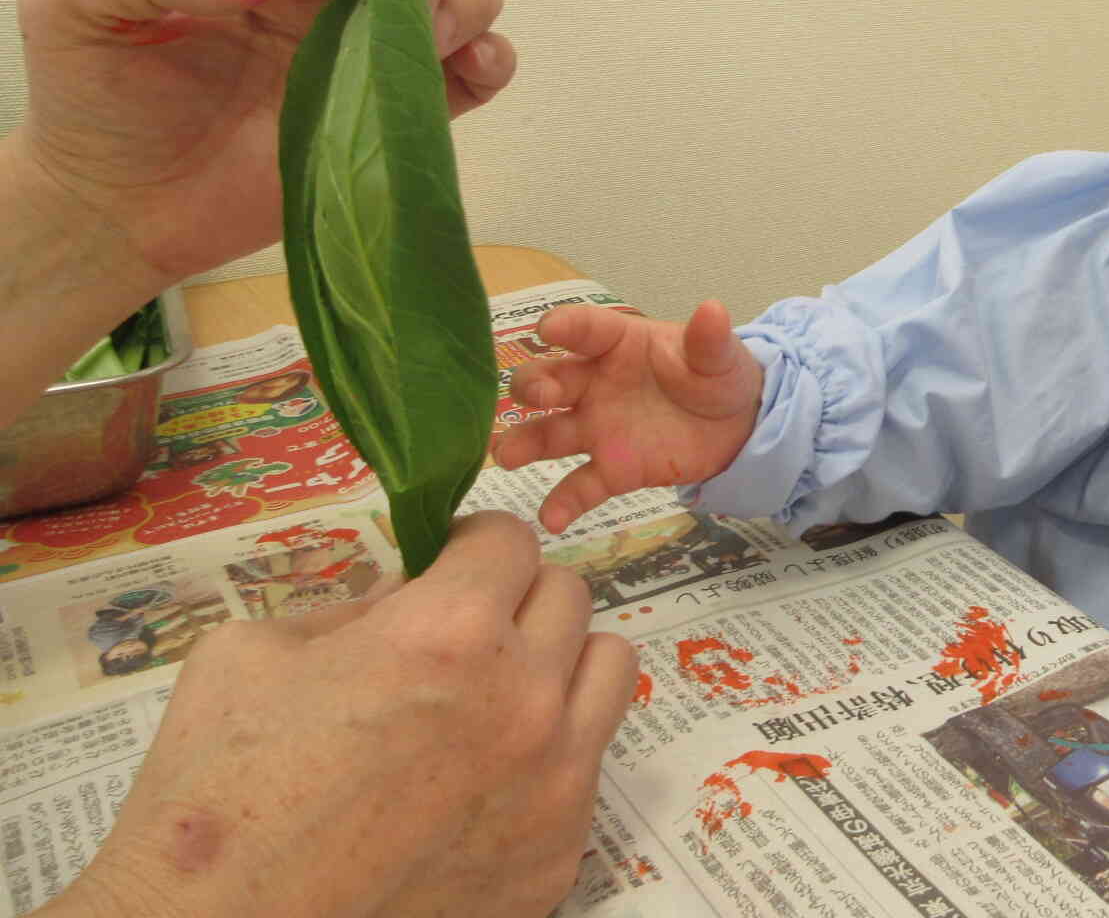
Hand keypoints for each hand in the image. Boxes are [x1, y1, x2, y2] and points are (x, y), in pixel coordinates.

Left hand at [14, 0, 512, 284]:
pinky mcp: (395, 119)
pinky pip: (469, 79)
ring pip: (461, 0)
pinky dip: (491, 64)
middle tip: (410, 12)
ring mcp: (366, 59)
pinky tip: (472, 69)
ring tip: (440, 41)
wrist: (113, 208)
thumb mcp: (75, 4)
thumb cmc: (92, 98)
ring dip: (469, 5)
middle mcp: (324, 0)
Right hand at [58, 513, 635, 917]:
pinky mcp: (557, 855)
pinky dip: (546, 758)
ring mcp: (554, 784)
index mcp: (451, 631)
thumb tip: (408, 593)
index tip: (446, 567)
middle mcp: (525, 700)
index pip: (511, 539)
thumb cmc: (214, 792)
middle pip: (567, 596)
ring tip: (493, 696)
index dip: (469, 547)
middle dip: (512, 601)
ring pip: (607, 671)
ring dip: (558, 666)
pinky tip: (474, 785)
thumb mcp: (257, 651)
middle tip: (461, 634)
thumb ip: (356, 605)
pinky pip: (587, 767)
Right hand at [494, 300, 763, 533]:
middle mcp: (596, 384)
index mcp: (620, 344)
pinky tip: (551, 519)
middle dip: (535, 385)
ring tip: (505, 455)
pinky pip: (580, 486)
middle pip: (552, 380)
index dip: (567, 326)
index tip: (549, 329)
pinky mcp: (612, 469)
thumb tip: (713, 309)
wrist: (737, 426)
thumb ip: (710, 339)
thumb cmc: (716, 375)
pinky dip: (563, 503)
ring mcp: (598, 428)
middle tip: (536, 396)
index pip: (588, 330)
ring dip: (524, 442)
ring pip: (550, 434)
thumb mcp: (720, 355)